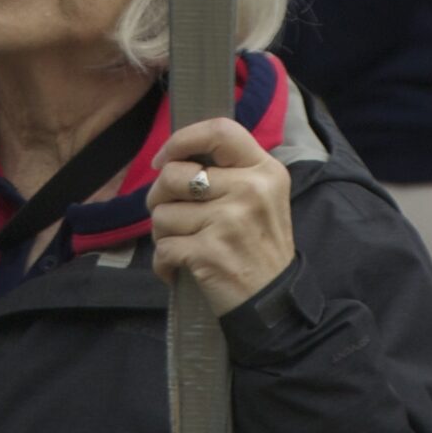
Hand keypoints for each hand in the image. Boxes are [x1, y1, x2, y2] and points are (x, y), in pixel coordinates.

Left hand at [151, 119, 294, 312]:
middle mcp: (249, 189)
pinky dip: (163, 262)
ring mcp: (228, 221)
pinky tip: (178, 268)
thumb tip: (173, 160)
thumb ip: (230, 173)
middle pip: (174, 175)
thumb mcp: (263, 196)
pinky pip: (162, 248)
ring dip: (163, 233)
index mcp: (264, 170)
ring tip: (183, 244)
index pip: (219, 131)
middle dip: (159, 196)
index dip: (182, 139)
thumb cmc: (261, 245)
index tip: (163, 158)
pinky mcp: (209, 252)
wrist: (272, 301)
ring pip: (162, 214)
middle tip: (170, 214)